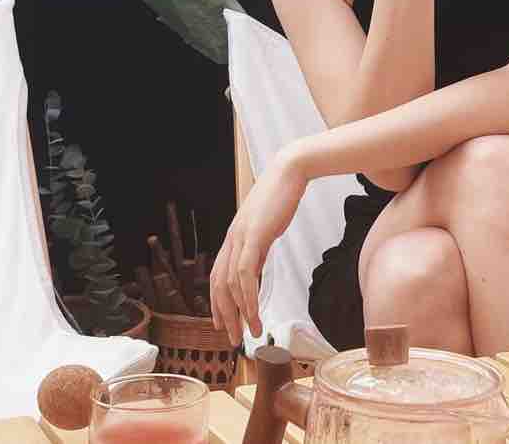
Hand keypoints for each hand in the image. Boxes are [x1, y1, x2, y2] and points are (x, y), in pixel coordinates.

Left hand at [210, 149, 306, 345]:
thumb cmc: (281, 195)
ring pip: (231, 285)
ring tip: (250, 332)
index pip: (217, 277)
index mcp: (234, 237)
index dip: (217, 303)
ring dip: (239, 313)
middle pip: (219, 286)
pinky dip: (248, 297)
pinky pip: (246, 274)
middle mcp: (232, 239)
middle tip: (233, 339)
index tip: (223, 324)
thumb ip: (258, 246)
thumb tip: (257, 265)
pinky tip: (254, 312)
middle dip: (225, 316)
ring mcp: (240, 237)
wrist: (290, 170)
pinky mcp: (254, 235)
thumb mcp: (266, 225)